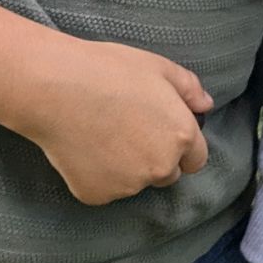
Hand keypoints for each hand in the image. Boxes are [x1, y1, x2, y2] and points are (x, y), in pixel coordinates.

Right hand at [18, 36, 213, 204]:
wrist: (56, 88)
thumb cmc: (109, 70)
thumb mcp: (159, 67)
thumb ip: (189, 88)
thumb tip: (205, 105)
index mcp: (180, 136)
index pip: (196, 159)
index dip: (181, 146)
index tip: (160, 132)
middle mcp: (159, 167)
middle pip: (166, 173)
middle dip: (155, 158)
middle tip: (128, 129)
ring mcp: (127, 186)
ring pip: (134, 182)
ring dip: (126, 167)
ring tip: (103, 134)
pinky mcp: (96, 195)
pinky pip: (104, 189)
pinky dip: (98, 175)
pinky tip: (85, 148)